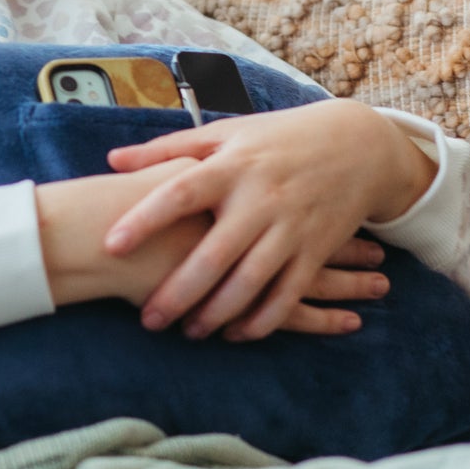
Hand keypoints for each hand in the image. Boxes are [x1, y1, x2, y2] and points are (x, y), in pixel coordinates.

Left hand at [100, 100, 435, 341]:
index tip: (111, 246)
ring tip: (189, 332)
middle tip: (149, 319)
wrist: (358, 146)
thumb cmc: (277, 139)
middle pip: (214, 253)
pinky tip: (236, 334)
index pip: (179, 193)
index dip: (145, 220)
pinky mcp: (315, 249)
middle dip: (179, 292)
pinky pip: (288, 293)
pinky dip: (263, 319)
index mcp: (230, 166)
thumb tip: (112, 160)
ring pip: (250, 281)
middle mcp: (260, 199)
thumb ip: (168, 150)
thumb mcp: (226, 134)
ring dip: (219, 313)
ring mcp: (291, 227)